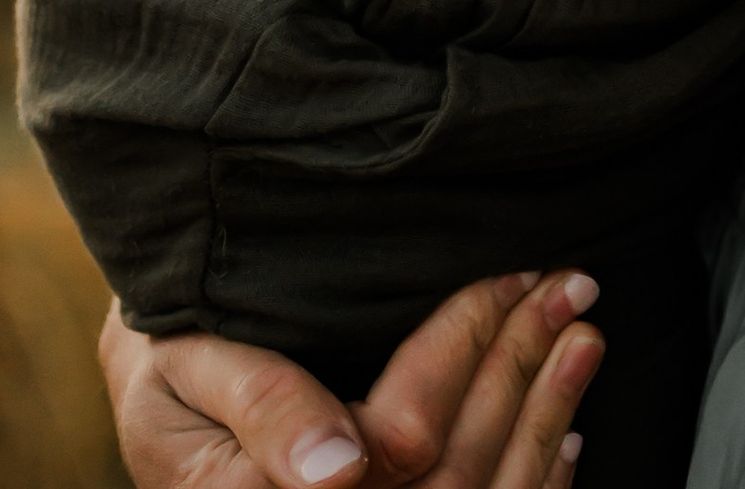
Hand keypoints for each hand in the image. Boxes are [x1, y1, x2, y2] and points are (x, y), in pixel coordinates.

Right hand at [98, 274, 600, 488]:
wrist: (160, 392)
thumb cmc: (169, 359)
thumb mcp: (187, 361)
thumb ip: (262, 407)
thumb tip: (341, 468)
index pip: (400, 437)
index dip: (464, 352)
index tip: (509, 276)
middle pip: (454, 472)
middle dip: (521, 371)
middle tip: (571, 286)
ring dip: (544, 417)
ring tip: (584, 336)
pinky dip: (535, 480)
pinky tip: (566, 431)